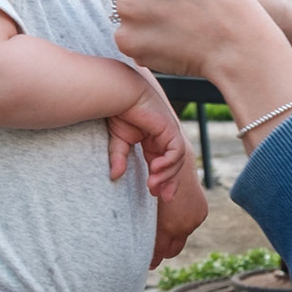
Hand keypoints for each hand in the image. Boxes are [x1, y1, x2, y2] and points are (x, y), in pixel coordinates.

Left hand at [20, 0, 291, 77]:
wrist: (241, 44)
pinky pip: (125, 37)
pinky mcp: (127, 38)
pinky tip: (171, 42)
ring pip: (121, 8)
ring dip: (143, 17)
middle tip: (178, 1)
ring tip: (179, 24)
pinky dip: (144, 42)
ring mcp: (128, 5)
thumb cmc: (225, 1)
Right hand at [106, 81, 186, 200]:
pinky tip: (156, 169)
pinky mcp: (170, 128)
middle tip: (164, 197)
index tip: (154, 194)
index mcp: (154, 140)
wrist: (119, 93)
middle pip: (174, 164)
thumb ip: (119, 158)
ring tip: (154, 185)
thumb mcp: (118, 141)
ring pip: (177, 160)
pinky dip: (169, 162)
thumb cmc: (117, 112)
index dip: (162, 180)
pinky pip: (176, 151)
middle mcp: (164, 137)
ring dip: (167, 175)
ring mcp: (169, 132)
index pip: (163, 164)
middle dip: (171, 182)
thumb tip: (114, 177)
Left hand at [150, 156, 209, 267]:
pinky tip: (173, 219)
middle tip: (151, 256)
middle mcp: (186, 225)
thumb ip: (145, 229)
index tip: (145, 265)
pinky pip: (189, 227)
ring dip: (172, 238)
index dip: (151, 260)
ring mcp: (196, 219)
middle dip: (162, 253)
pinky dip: (181, 227)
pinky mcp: (202, 212)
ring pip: (181, 238)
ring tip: (161, 235)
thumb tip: (139, 251)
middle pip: (173, 251)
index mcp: (170, 225)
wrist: (177, 163)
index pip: (159, 252)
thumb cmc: (154, 183)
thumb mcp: (146, 207)